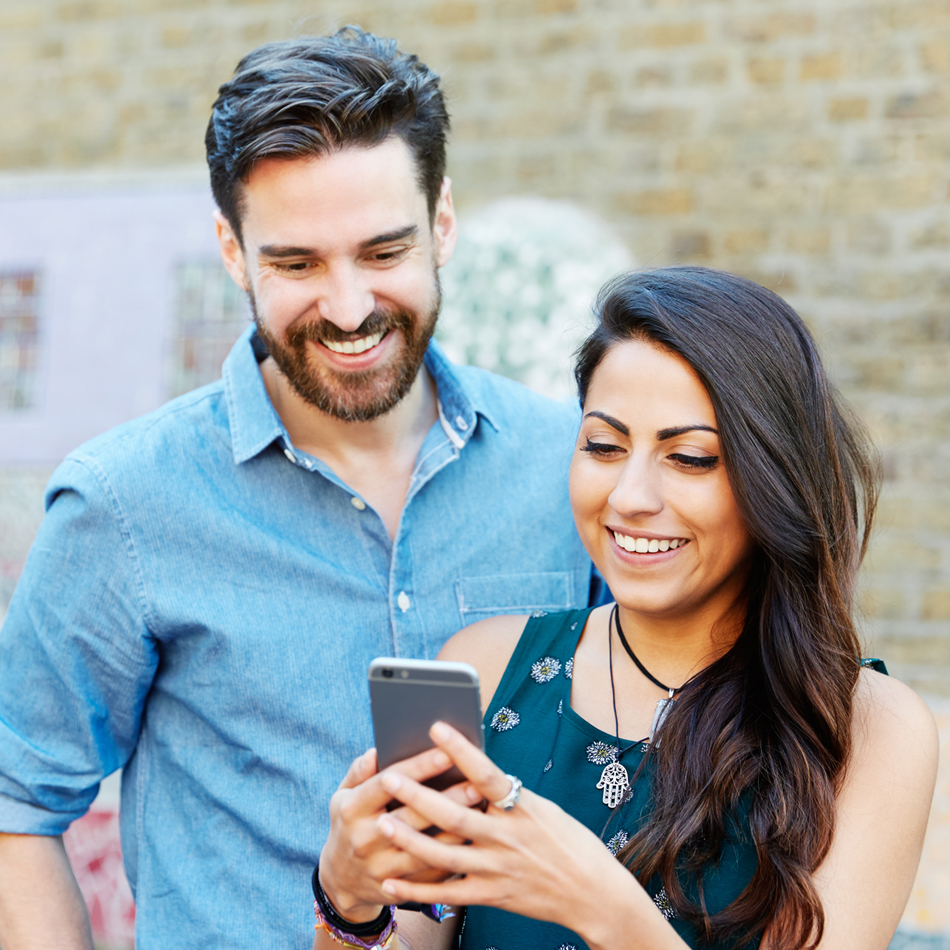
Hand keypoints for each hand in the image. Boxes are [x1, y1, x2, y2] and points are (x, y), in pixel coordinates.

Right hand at [319, 746, 483, 921]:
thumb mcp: (342, 795)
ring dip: (455, 830)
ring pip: (424, 850)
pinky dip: (452, 858)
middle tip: (476, 782)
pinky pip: (429, 874)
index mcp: (352, 809)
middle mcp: (364, 839)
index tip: (447, 752)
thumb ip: (359, 772)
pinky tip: (473, 840)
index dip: (418, 768)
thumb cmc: (349, 824)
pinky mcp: (395, 889)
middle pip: (411, 816)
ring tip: (481, 810)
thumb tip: (376, 751)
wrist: (340, 880)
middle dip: (446, 799)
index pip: (387, 783)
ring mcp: (380, 867)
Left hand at [374, 723, 637, 938]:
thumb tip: (469, 772)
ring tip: (382, 822)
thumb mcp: (542, 808)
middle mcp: (507, 837)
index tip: (435, 727)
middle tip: (389, 776)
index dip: (460, 750)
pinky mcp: (493, 896)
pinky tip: (392, 881)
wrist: (593, 892)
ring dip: (410, 839)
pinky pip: (448, 893)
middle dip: (418, 795)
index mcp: (522, 807)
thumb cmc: (568, 841)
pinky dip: (418, 889)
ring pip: (444, 854)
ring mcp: (498, 868)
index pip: (485, 773)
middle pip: (455, 814)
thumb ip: (505, 796)